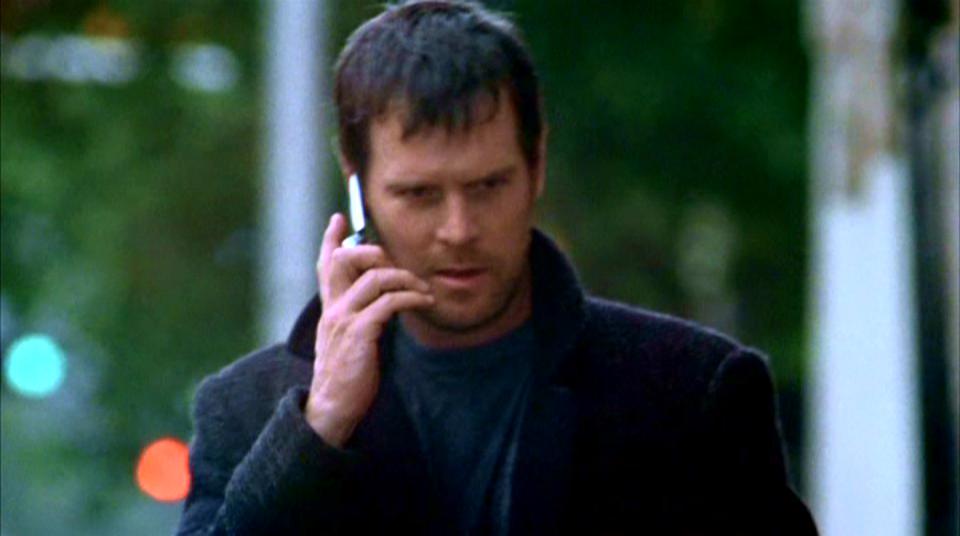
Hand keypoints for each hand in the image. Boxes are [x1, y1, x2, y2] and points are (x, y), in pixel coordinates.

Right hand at [304, 214, 432, 446]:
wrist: (332, 408)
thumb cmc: (347, 376)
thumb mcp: (348, 341)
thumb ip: (359, 317)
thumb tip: (385, 300)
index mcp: (329, 309)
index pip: (325, 266)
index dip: (331, 240)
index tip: (338, 218)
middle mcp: (333, 309)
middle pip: (346, 260)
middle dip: (375, 252)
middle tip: (399, 266)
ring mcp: (344, 320)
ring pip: (374, 277)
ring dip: (405, 278)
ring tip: (423, 290)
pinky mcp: (359, 333)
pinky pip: (388, 302)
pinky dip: (411, 298)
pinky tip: (425, 303)